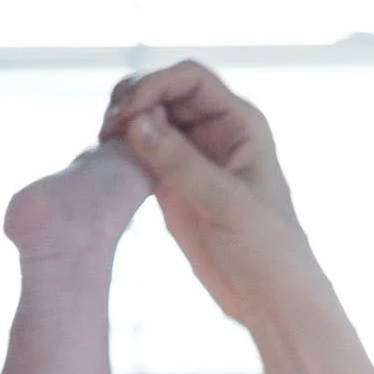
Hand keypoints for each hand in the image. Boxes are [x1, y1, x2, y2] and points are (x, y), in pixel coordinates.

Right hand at [100, 62, 314, 326]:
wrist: (269, 295)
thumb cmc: (266, 248)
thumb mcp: (225, 203)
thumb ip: (180, 162)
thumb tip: (135, 121)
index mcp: (241, 123)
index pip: (189, 78)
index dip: (154, 85)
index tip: (127, 116)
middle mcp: (216, 131)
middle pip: (162, 90)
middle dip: (131, 101)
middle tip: (107, 132)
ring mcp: (192, 155)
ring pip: (146, 117)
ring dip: (121, 122)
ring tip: (104, 146)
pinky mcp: (172, 181)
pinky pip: (139, 148)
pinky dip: (120, 148)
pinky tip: (107, 162)